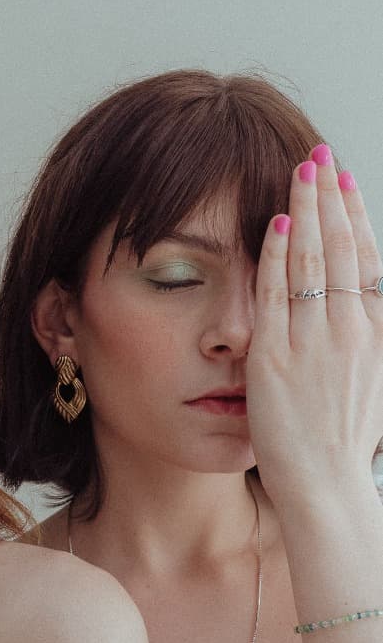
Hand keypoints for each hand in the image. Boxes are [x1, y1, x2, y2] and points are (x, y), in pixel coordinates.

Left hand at [247, 145, 382, 505]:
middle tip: (318, 155)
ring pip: (309, 262)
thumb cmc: (346, 444)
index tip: (346, 181)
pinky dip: (274, 254)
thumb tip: (363, 302)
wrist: (327, 487)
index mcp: (376, 335)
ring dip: (303, 210)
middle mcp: (350, 330)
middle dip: (329, 198)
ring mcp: (313, 342)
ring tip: (298, 171)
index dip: (356, 217)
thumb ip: (367, 338)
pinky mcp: (274, 358)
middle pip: (339, 249)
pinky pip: (274, 294)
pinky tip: (271, 222)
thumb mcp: (374, 382)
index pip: (367, 260)